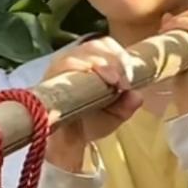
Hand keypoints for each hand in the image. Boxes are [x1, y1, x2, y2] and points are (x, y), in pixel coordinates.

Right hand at [42, 38, 141, 170]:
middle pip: (95, 45)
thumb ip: (127, 106)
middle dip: (113, 61)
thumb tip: (137, 96)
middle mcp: (76, 59)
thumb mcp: (115, 116)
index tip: (129, 79)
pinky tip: (90, 76)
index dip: (120, 57)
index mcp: (93, 62)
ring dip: (99, 63)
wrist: (66, 142)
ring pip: (80, 52)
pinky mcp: (50, 76)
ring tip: (112, 81)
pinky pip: (63, 64)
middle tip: (122, 82)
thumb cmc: (89, 123)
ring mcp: (61, 66)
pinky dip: (79, 67)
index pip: (106, 45)